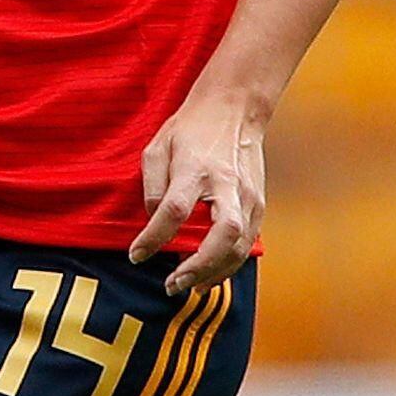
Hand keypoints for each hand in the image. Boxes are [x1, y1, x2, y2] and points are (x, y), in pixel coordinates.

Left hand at [129, 84, 266, 299]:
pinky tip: (208, 274)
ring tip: (189, 286)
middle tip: (173, 284)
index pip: (174, 210)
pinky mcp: (259, 204)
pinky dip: (228, 264)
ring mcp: (249, 195)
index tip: (136, 255)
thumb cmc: (190, 130)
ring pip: (241, 245)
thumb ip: (152, 187)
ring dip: (215, 273)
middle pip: (224, 233)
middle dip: (199, 265)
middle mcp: (227, 183)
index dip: (153, 237)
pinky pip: (247, 244)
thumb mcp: (157, 148)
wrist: (234, 110)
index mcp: (195, 167)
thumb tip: (153, 223)